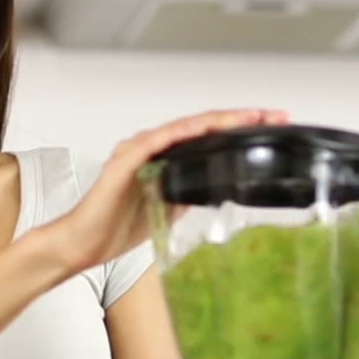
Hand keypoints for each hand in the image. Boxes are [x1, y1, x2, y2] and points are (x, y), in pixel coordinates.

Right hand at [43, 108, 289, 272]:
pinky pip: (156, 141)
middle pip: (202, 126)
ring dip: (218, 121)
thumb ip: (188, 192)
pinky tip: (201, 129)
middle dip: (240, 119)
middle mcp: (152, 148)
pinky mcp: (125, 162)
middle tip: (274, 115)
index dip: (239, 129)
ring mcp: (138, 152)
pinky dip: (180, 133)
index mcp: (164, 158)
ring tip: (248, 117)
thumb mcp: (168, 209)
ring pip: (184, 128)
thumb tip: (216, 188)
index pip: (208, 137)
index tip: (271, 125)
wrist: (85, 243)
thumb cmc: (117, 226)